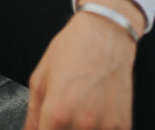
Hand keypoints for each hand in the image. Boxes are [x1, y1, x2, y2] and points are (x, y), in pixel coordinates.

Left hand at [23, 0, 142, 129]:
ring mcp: (105, 127)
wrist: (105, 34)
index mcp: (57, 112)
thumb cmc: (73, 49)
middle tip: (63, 114)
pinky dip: (98, 128)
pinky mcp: (122, 126)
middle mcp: (82, 123)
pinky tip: (94, 112)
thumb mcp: (40, 77)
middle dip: (60, 128)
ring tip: (80, 110)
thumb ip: (32, 114)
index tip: (46, 125)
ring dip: (79, 128)